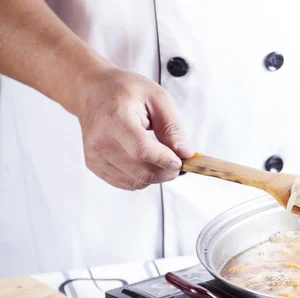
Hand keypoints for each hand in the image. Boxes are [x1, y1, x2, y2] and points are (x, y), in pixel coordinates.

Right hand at [75, 67, 193, 189]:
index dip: (165, 160)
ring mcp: (95, 155)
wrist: (93, 91)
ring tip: (160, 157)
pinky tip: (145, 162)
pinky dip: (142, 178)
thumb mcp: (157, 98)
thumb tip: (185, 153)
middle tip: (177, 161)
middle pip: (141, 171)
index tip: (180, 160)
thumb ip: (172, 128)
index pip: (142, 150)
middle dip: (166, 172)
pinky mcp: (94, 165)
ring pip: (136, 182)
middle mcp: (100, 140)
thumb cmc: (124, 90)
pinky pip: (126, 183)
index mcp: (115, 119)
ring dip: (155, 176)